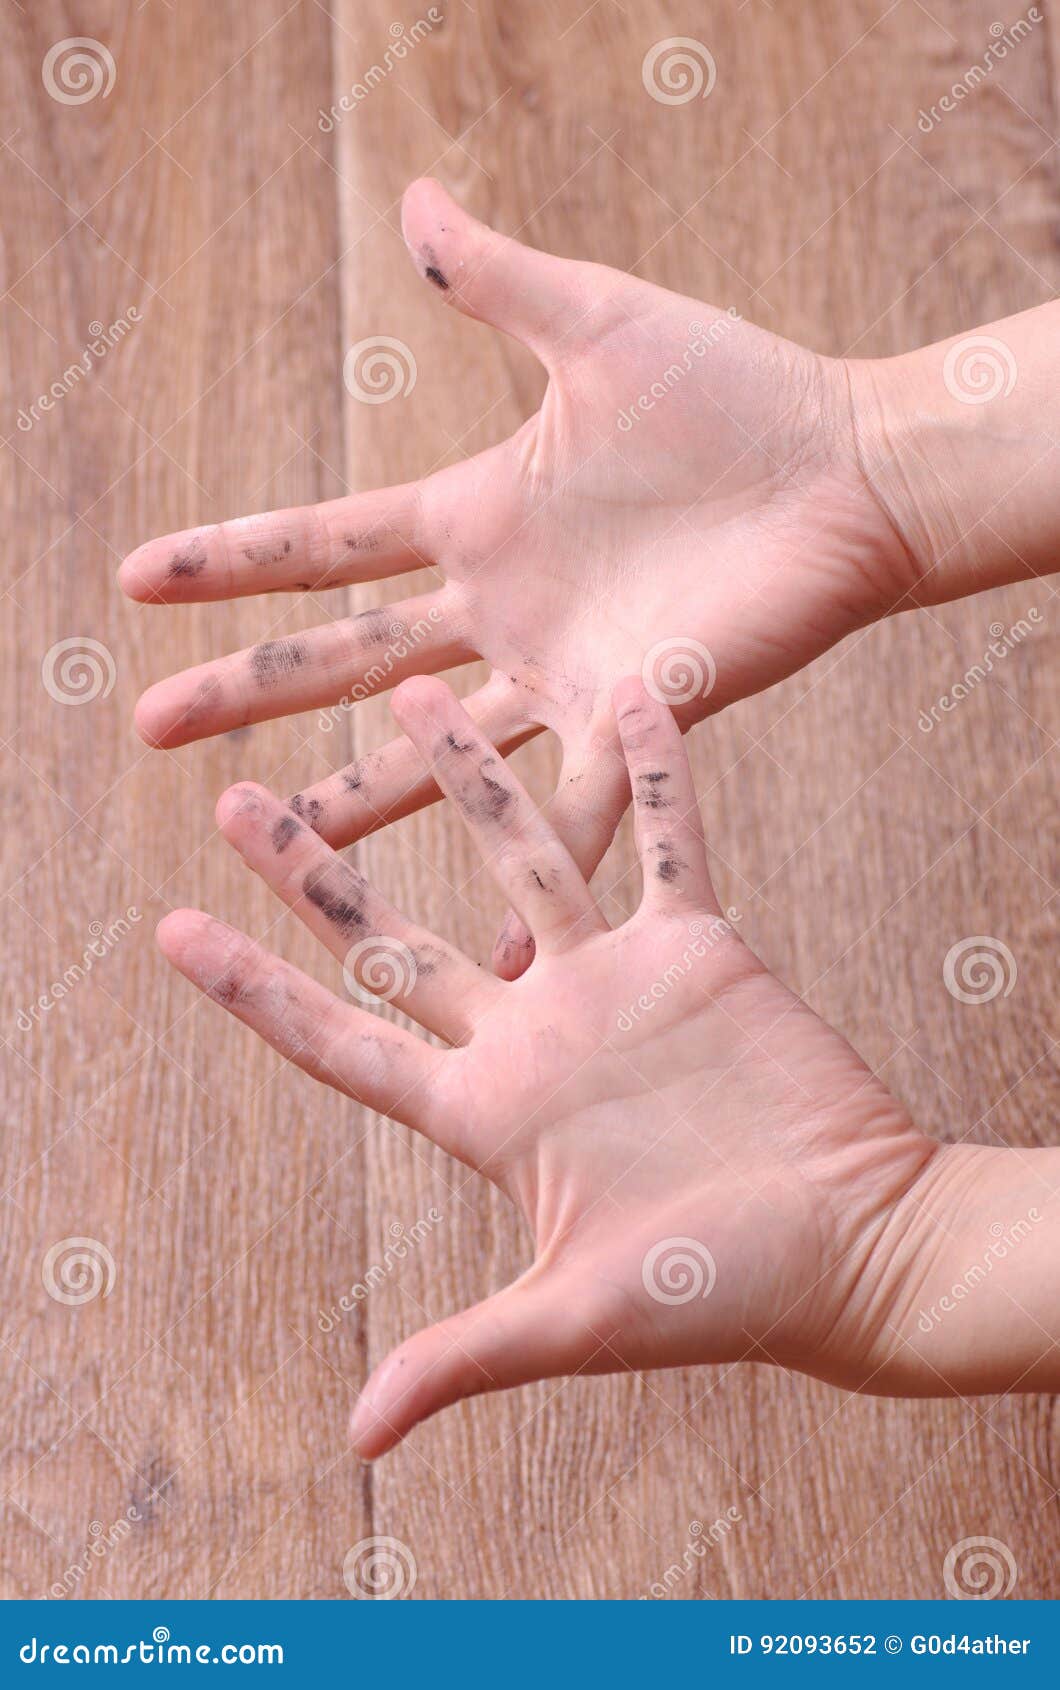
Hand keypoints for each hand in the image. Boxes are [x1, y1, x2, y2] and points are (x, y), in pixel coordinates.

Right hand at [123, 177, 915, 975]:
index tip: (135, 578)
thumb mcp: (595, 324)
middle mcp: (501, 611)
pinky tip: (500, 965)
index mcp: (479, 519)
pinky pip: (577, 813)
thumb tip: (413, 200)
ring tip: (276, 843)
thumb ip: (497, 281)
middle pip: (345, 657)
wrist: (845, 468)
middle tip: (150, 728)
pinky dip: (540, 882)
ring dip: (353, 801)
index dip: (229, 560)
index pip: (325, 544)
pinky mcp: (636, 719)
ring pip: (432, 755)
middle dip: (246, 689)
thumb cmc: (734, 393)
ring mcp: (561, 675)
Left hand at [158, 677, 965, 1459]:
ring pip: (523, 854)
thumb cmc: (720, 1298)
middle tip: (235, 799)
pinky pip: (669, 834)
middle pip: (401, 932)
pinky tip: (630, 692)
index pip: (346, 1038)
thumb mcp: (577, 1321)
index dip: (257, 989)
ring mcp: (614, 978)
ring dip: (470, 777)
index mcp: (488, 1112)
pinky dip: (655, 765)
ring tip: (410, 698)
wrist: (853, 1244)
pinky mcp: (701, 944)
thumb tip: (360, 1437)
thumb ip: (466, 1355)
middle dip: (317, 867)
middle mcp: (536, 1029)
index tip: (175, 932)